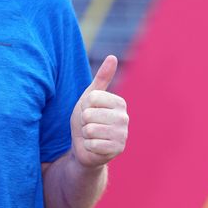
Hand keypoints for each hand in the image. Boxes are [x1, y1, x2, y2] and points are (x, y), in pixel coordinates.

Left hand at [69, 54, 128, 170]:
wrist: (85, 149)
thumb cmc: (86, 121)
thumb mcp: (89, 99)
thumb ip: (101, 79)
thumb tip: (113, 57)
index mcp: (119, 102)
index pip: (91, 97)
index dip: (84, 107)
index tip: (88, 113)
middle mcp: (124, 117)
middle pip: (89, 114)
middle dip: (83, 122)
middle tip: (89, 126)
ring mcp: (123, 135)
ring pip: (90, 129)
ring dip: (86, 135)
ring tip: (92, 136)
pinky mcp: (117, 150)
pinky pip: (93, 144)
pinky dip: (88, 146)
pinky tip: (94, 147)